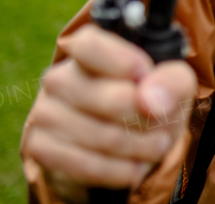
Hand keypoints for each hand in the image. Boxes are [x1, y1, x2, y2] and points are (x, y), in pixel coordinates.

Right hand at [21, 24, 197, 197]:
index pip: (89, 44)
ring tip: (157, 146)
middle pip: (100, 95)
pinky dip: (116, 170)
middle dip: (141, 115)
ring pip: (95, 134)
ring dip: (135, 146)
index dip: (122, 61)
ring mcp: (45, 112)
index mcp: (89, 51)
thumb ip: (171, 81)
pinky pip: (81, 164)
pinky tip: (136, 167)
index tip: (145, 75)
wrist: (127, 144)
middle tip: (163, 123)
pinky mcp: (40, 147)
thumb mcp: (174, 84)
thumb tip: (150, 100)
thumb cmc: (151, 101)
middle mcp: (60, 77)